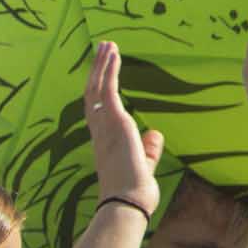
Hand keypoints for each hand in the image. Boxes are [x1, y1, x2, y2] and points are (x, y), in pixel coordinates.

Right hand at [84, 40, 162, 216]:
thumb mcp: (145, 165)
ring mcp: (104, 126)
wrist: (127, 202)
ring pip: (96, 88)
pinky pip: (108, 90)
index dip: (99, 89)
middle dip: (98, 71)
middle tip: (102, 50)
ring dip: (102, 65)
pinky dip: (109, 70)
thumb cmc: (133, 191)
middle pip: (92, 94)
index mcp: (105, 142)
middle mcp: (99, 132)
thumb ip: (148, 149)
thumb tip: (154, 134)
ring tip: (106, 45)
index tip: (104, 72)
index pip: (98, 110)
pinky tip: (112, 54)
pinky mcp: (114, 121)